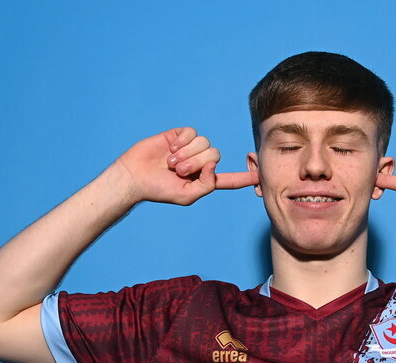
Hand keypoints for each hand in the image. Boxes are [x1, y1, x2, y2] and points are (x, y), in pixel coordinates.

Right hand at [117, 127, 257, 205]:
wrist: (135, 176)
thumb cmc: (159, 190)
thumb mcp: (186, 196)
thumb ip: (206, 185)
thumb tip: (214, 166)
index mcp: (204, 180)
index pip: (229, 179)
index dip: (244, 177)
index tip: (260, 176)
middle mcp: (200, 162)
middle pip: (215, 155)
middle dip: (195, 163)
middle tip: (177, 171)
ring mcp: (190, 148)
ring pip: (204, 143)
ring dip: (187, 154)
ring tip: (170, 163)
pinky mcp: (179, 136)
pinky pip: (192, 133)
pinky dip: (182, 142)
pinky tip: (170, 149)